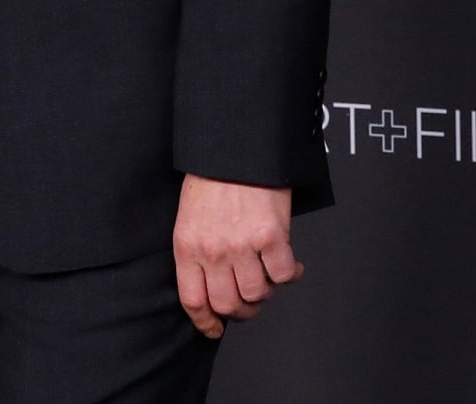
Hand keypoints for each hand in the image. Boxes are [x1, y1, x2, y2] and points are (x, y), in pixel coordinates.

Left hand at [173, 174, 298, 338]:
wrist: (234, 148)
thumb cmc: (211, 177)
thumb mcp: (189, 215)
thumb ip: (197, 249)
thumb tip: (212, 284)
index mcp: (186, 244)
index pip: (192, 299)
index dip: (205, 321)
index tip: (215, 329)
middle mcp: (212, 250)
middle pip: (228, 305)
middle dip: (241, 309)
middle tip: (248, 299)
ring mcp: (242, 245)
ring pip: (257, 295)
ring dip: (265, 291)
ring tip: (266, 274)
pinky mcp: (270, 237)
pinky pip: (282, 275)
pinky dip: (289, 274)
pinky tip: (288, 262)